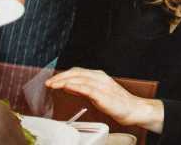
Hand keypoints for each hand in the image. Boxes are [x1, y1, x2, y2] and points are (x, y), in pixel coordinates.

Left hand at [46, 68, 165, 132]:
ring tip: (52, 85)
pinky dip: (75, 86)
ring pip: (80, 79)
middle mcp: (100, 78)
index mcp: (99, 76)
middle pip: (77, 73)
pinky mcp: (103, 95)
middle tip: (48, 82)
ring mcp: (102, 85)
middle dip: (61, 77)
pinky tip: (66, 87)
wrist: (132, 109)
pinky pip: (86, 88)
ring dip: (64, 81)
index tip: (52, 80)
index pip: (78, 71)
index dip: (63, 74)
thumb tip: (68, 86)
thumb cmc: (117, 103)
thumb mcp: (98, 93)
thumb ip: (84, 89)